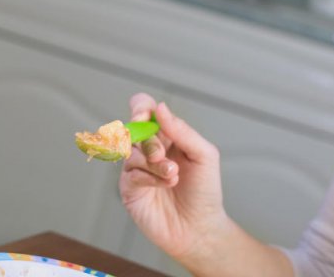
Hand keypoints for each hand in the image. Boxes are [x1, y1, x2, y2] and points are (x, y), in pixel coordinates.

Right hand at [119, 93, 228, 263]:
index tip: (144, 116)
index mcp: (165, 135)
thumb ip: (182, 130)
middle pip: (133, 129)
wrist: (200, 227)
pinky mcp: (129, 188)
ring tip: (173, 175)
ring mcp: (136, 168)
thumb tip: (160, 108)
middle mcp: (147, 149)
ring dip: (153, 162)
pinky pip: (130, 173)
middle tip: (163, 155)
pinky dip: (149, 177)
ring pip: (131, 152)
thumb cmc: (204, 191)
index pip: (143, 109)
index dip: (140, 107)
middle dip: (149, 141)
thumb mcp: (204, 155)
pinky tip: (165, 184)